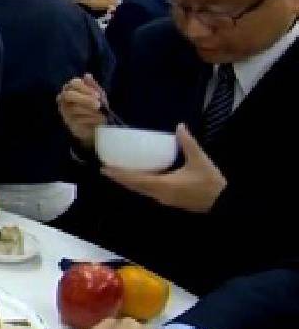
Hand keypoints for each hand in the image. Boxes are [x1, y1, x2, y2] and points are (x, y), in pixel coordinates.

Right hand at [56, 73, 107, 146]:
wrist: (96, 125)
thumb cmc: (96, 107)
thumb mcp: (98, 95)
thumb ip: (92, 85)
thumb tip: (87, 75)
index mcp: (71, 87)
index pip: (74, 83)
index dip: (86, 88)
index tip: (98, 95)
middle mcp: (64, 97)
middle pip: (68, 95)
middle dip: (85, 100)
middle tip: (98, 105)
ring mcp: (64, 110)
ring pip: (74, 108)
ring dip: (90, 111)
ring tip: (101, 115)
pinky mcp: (68, 122)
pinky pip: (77, 119)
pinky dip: (90, 120)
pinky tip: (97, 120)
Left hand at [102, 124, 226, 212]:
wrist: (223, 202)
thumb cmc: (210, 182)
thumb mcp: (199, 160)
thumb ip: (188, 143)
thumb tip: (180, 126)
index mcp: (163, 185)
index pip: (136, 180)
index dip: (120, 175)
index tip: (106, 168)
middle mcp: (159, 194)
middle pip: (134, 186)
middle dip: (119, 178)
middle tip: (105, 168)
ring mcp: (164, 199)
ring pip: (140, 190)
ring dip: (128, 182)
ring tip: (116, 172)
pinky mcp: (169, 199)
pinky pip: (148, 191)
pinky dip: (138, 184)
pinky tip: (136, 177)